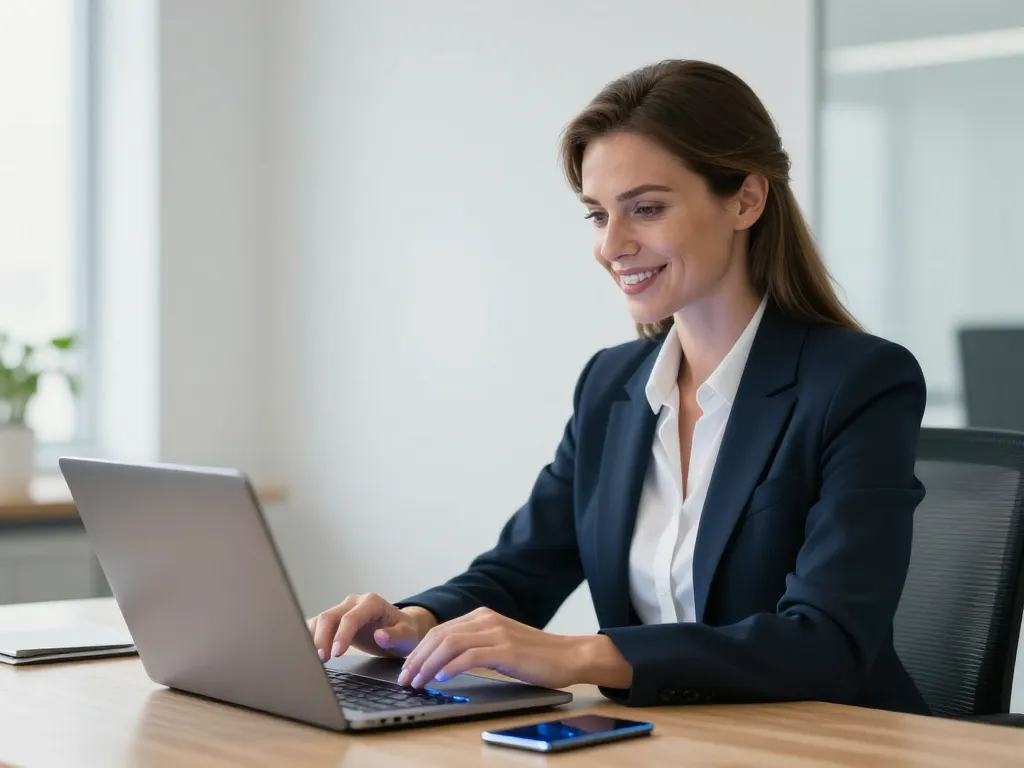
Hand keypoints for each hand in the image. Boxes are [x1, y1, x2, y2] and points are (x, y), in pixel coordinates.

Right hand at [308, 593, 436, 660]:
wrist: (401, 631)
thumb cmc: (405, 632)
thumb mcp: (407, 636)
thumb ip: (395, 636)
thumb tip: (380, 636)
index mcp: (372, 603)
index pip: (351, 617)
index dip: (342, 635)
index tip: (336, 653)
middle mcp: (355, 603)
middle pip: (330, 615)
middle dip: (323, 637)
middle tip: (322, 659)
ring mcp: (344, 610)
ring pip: (321, 620)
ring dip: (315, 638)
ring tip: (315, 659)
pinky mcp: (337, 620)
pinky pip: (319, 625)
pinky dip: (313, 637)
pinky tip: (310, 652)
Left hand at [396, 607, 632, 689]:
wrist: (569, 655)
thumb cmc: (535, 657)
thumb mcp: (500, 646)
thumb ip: (476, 647)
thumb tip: (443, 665)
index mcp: (483, 616)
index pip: (441, 631)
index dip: (419, 650)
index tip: (407, 669)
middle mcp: (487, 619)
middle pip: (440, 635)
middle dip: (417, 659)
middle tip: (405, 679)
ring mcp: (497, 633)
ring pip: (450, 644)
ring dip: (428, 665)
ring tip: (417, 682)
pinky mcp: (506, 650)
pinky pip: (470, 656)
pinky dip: (452, 667)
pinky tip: (442, 679)